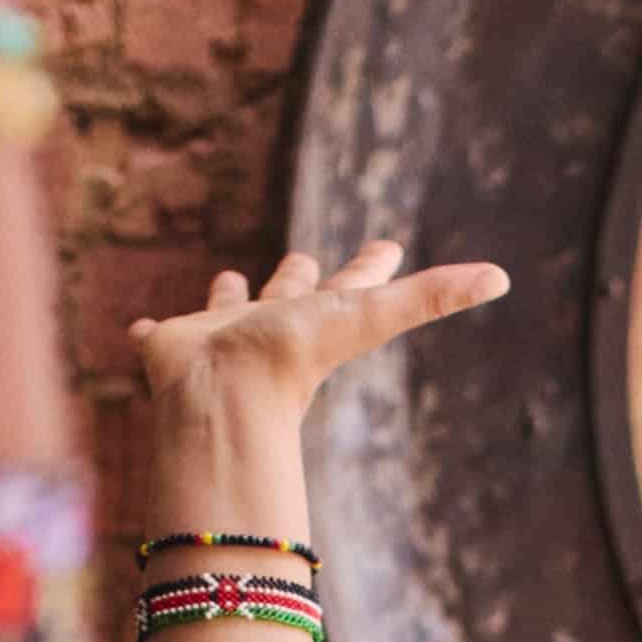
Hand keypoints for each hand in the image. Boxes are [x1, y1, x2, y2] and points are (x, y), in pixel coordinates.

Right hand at [129, 245, 510, 543]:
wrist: (221, 397)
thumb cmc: (293, 360)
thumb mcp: (372, 316)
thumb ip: (434, 298)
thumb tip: (504, 278)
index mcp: (318, 319)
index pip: (354, 284)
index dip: (371, 264)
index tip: (388, 243)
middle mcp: (272, 325)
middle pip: (292, 292)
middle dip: (299, 275)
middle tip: (304, 253)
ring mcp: (221, 336)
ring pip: (228, 308)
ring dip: (228, 295)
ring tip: (227, 277)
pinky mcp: (171, 346)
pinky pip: (157, 337)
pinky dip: (147, 333)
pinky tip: (137, 329)